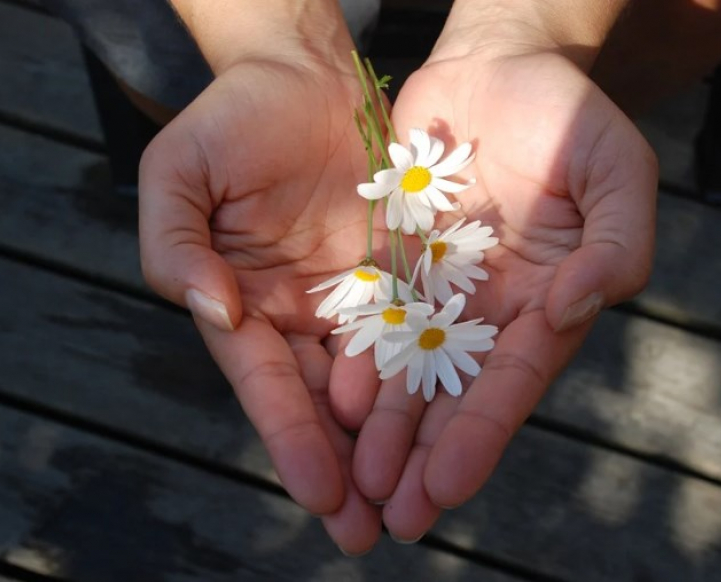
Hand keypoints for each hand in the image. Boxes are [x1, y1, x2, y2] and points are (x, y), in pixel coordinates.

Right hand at [138, 58, 384, 554]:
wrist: (305, 74)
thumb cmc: (232, 119)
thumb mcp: (179, 174)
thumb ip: (175, 246)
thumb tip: (214, 313)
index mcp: (245, 304)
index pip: (269, 386)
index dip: (292, 440)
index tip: (320, 494)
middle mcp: (302, 315)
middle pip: (324, 404)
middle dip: (345, 469)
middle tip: (369, 533)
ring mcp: (355, 298)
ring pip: (378, 383)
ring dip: (394, 444)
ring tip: (415, 503)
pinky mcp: (402, 274)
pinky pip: (422, 329)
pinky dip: (431, 378)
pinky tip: (451, 424)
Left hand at [348, 48, 656, 539]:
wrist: (498, 65)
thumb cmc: (570, 116)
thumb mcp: (618, 171)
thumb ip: (617, 245)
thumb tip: (573, 309)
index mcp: (546, 302)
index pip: (512, 381)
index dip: (481, 434)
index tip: (447, 487)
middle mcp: (488, 309)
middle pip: (454, 395)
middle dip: (426, 457)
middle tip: (393, 518)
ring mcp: (437, 288)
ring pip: (405, 369)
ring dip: (383, 430)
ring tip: (356, 485)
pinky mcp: (394, 261)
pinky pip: (369, 315)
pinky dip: (352, 360)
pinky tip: (330, 405)